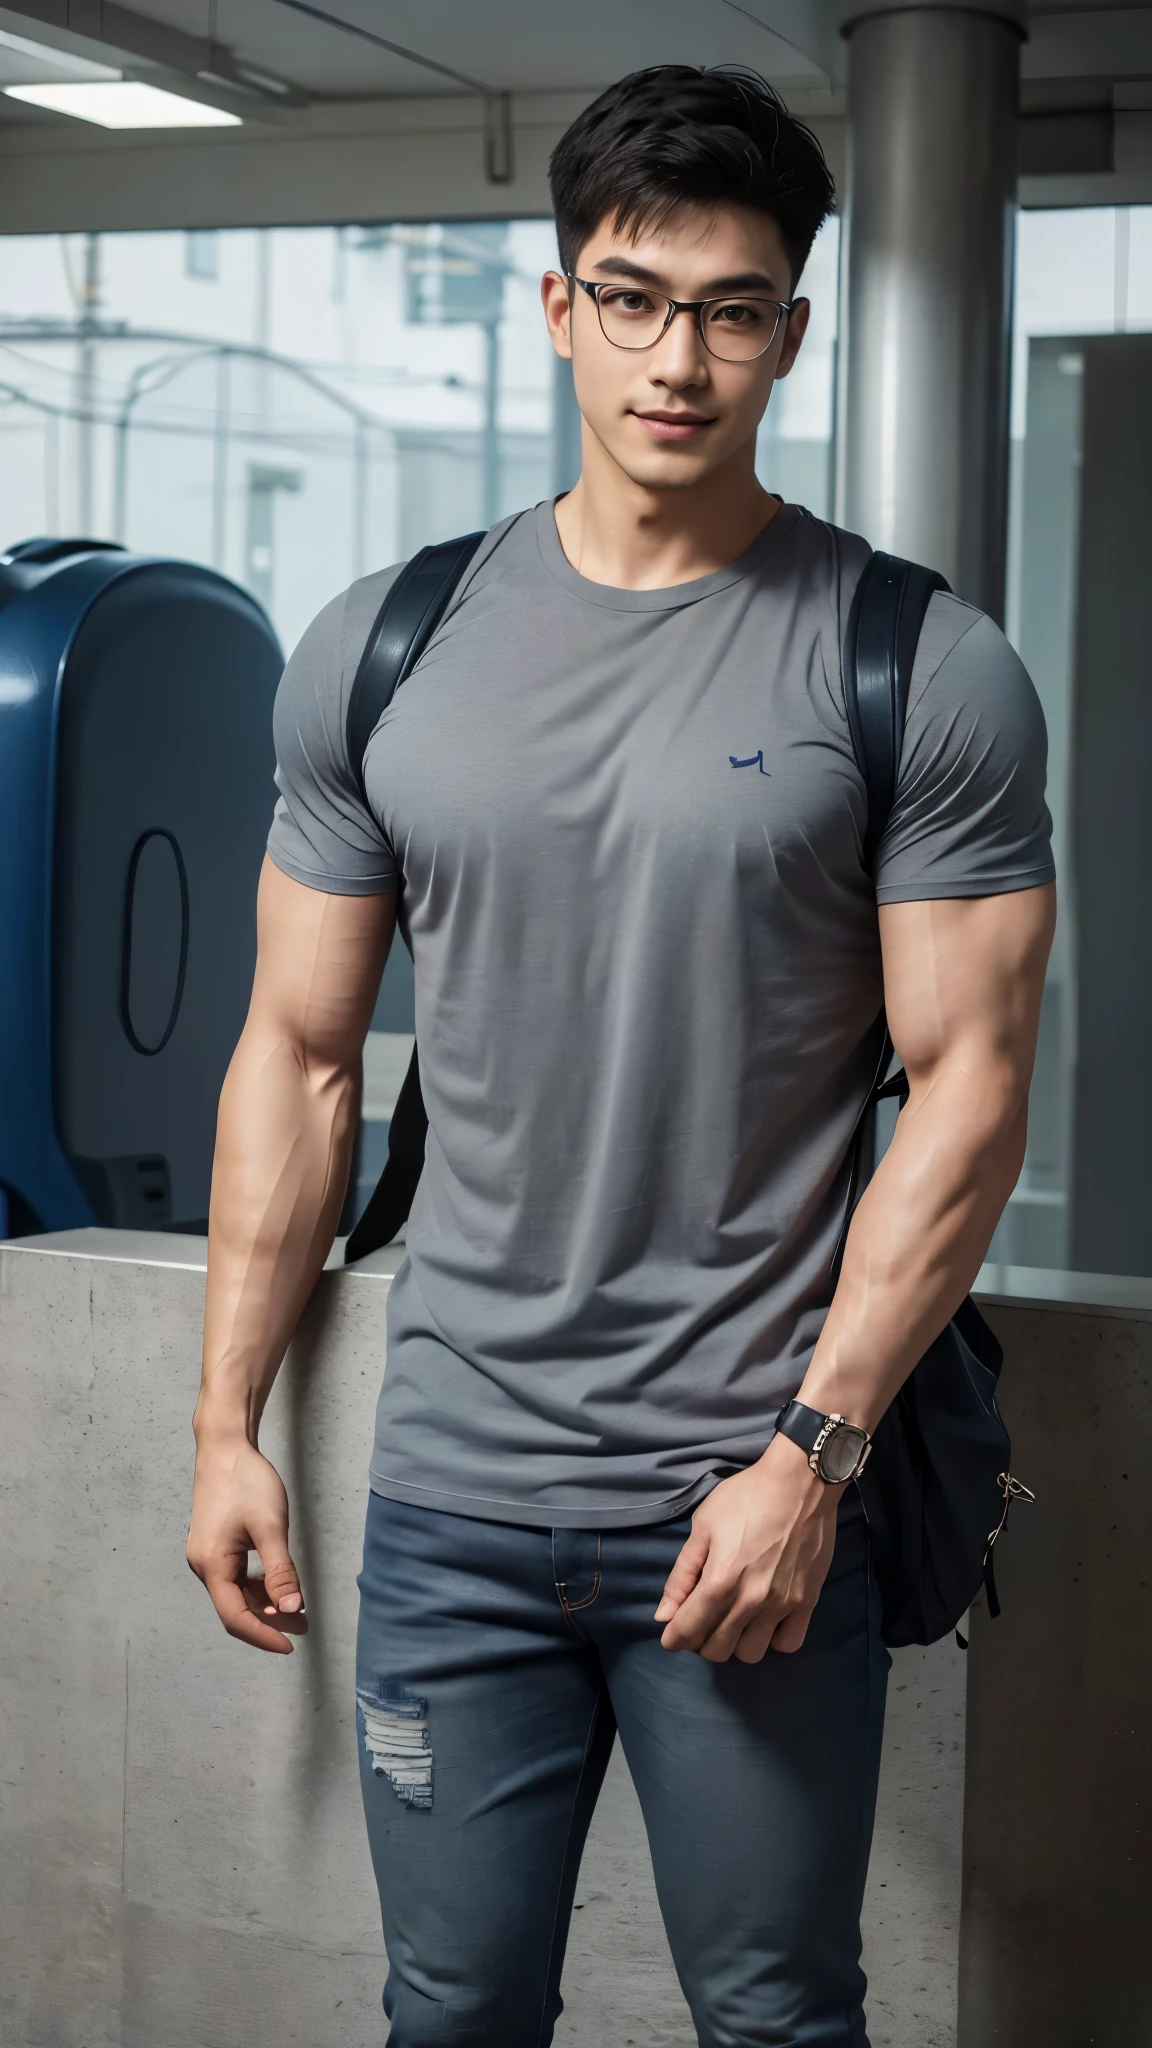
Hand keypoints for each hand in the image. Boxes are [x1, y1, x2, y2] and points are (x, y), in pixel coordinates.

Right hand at [187, 1436, 306, 1654]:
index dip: (262, 1635)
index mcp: (211, 1565)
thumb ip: (280, 1571)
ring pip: (235, 1593)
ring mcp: (207, 1555)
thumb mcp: (269, 1527)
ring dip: (263, 1604)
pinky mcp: (214, 1545)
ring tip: (295, 1608)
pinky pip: (234, 1577)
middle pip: (234, 1608)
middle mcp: (203, 1565)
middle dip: (267, 1622)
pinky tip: (277, 1586)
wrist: (224, 1447)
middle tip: (301, 1626)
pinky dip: (256, 1586)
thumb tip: (291, 1609)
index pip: (235, 1617)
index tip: (290, 1645)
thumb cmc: (245, 1481)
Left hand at [654, 1433, 838, 1663]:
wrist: (800, 1483)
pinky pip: (788, 1644)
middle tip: (702, 1619)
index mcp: (719, 1581)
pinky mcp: (807, 1603)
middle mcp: (750, 1601)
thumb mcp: (702, 1527)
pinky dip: (773, 1640)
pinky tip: (765, 1620)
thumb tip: (663, 1615)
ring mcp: (782, 1605)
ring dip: (736, 1642)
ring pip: (750, 1654)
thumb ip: (681, 1575)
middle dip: (701, 1640)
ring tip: (734, 1619)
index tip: (672, 1633)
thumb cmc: (745, 1497)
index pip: (687, 1631)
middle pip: (717, 1650)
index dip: (673, 1637)